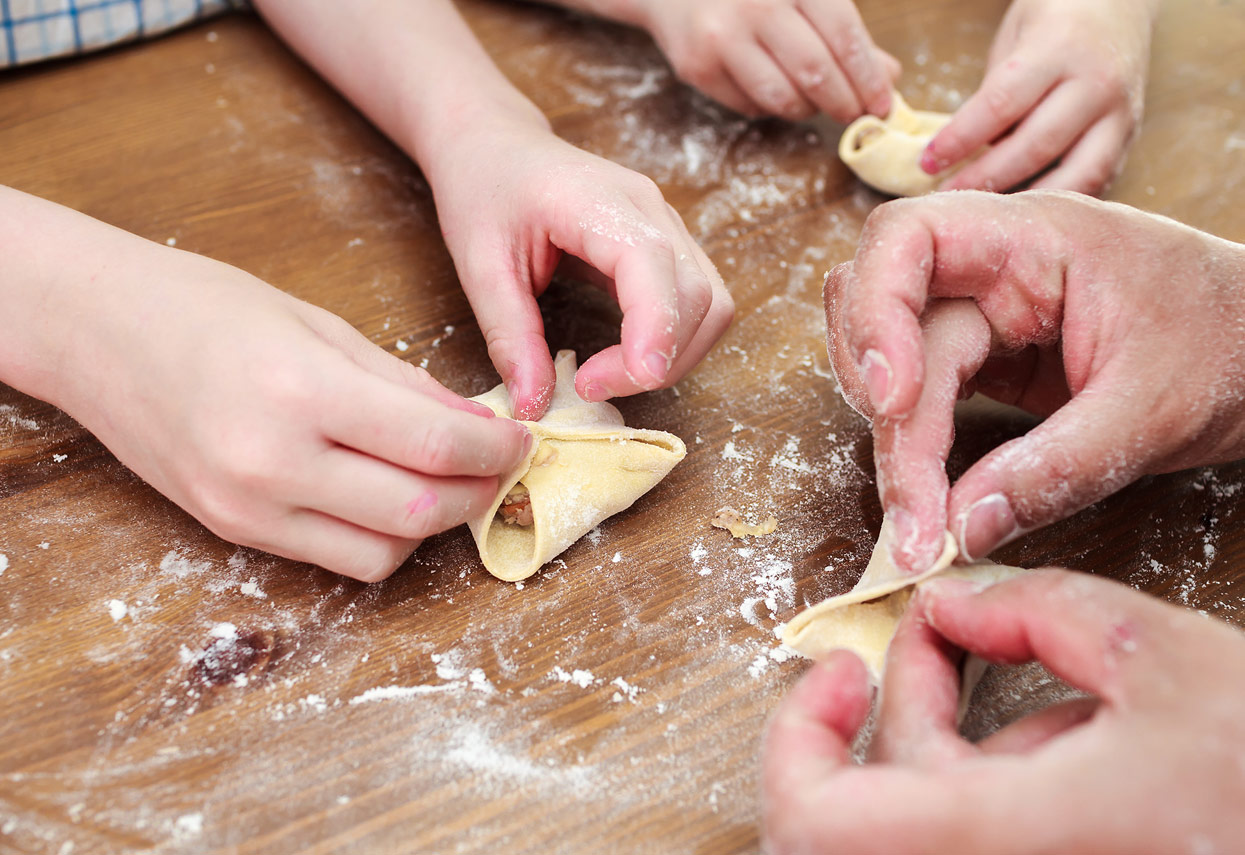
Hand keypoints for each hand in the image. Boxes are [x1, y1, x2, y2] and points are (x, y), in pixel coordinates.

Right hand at [2, 190, 531, 580]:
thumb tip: (476, 425)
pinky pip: (335, 560)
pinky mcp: (232, 533)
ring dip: (432, 524)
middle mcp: (274, 462)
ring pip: (383, 554)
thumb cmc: (208, 308)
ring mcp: (248, 508)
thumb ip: (404, 384)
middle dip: (478, 493)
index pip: (435, 446)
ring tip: (443, 481)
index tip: (520, 440)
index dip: (497, 451)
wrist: (97, 333)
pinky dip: (380, 538)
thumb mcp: (320, 326)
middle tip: (498, 465)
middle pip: (418, 512)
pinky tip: (387, 496)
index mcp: (303, 391)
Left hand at [423, 117, 733, 419]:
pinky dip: (673, 340)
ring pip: (713, 304)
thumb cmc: (485, 190)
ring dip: (673, 355)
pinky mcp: (668, 243)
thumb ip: (510, 337)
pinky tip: (624, 354)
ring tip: (608, 375)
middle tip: (588, 387)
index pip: (656, 271)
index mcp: (602, 202)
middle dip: (657, 360)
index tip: (599, 384)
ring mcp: (667, 224)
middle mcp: (651, 209)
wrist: (495, 144)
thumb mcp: (479, 266)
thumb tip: (533, 406)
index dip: (649, 337)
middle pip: (700, 297)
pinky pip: (699, 300)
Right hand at [613, 0, 900, 121]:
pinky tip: (770, 87)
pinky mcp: (697, 67)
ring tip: (813, 101)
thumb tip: (887, 77)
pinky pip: (750, 106)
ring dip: (807, 110)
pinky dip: (769, 107)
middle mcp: (756, 6)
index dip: (867, 77)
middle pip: (815, 73)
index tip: (882, 103)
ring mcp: (722, 38)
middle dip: (843, 104)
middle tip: (854, 115)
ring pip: (782, 98)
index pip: (843, 36)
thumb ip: (844, 32)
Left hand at [763, 569, 1244, 853]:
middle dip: (896, 705)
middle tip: (934, 634)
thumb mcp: (1160, 658)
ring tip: (1011, 656)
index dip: (797, 740)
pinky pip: (988, 834)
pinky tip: (1067, 724)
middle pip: (872, 811)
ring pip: (934, 818)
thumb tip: (953, 602)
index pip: (816, 826)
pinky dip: (1000, 775)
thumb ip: (1035, 610)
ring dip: (951, 731)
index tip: (841, 668)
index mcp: (1002, 845)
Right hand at [824, 190, 1244, 571]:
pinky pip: (922, 396)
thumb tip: (960, 528)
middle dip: (887, 414)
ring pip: (889, 364)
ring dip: (893, 440)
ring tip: (918, 519)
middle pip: (884, 318)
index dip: (876, 313)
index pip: (907, 240)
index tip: (892, 398)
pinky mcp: (988, 358)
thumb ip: (1056, 470)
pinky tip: (929, 501)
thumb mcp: (1155, 412)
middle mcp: (994, 266)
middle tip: (912, 512)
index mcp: (1038, 237)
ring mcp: (985, 312)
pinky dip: (915, 448)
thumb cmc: (1233, 349)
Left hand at [922, 0, 1155, 193]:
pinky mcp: (1129, 139)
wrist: (1119, 3)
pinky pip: (1096, 183)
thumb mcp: (1014, 38)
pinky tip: (1024, 211)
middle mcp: (1097, 83)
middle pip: (1035, 146)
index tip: (927, 161)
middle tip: (946, 195)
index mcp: (1060, 49)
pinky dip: (1057, 203)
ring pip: (1074, 176)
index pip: (1001, 104)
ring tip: (985, 212)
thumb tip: (965, 153)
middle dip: (984, 177)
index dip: (960, 139)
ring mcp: (1121, 115)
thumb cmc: (1054, 19)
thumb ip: (996, 93)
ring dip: (1025, 201)